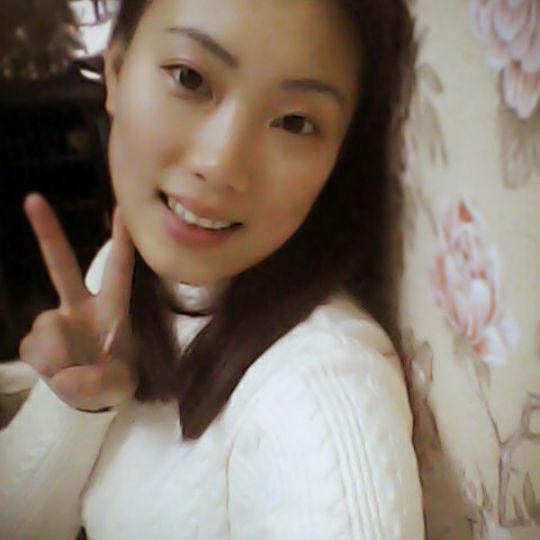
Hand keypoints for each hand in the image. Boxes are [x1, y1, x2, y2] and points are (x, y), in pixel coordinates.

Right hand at [19, 193, 137, 411]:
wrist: (91, 398)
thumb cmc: (116, 380)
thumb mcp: (121, 386)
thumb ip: (100, 383)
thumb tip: (67, 375)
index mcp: (113, 308)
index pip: (118, 270)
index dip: (121, 241)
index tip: (124, 210)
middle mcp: (80, 307)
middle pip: (62, 264)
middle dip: (47, 232)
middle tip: (33, 198)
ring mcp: (55, 321)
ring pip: (46, 325)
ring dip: (61, 355)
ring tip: (78, 372)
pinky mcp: (35, 341)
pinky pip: (34, 349)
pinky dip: (47, 366)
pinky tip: (60, 373)